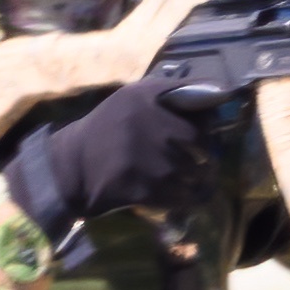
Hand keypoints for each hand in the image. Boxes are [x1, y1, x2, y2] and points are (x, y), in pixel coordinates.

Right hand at [0, 73, 217, 232]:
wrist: (73, 167)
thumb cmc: (106, 129)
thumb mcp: (133, 96)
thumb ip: (171, 90)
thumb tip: (217, 92)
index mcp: (150, 99)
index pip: (201, 111)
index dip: (208, 128)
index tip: (204, 135)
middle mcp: (155, 127)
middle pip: (203, 146)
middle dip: (204, 156)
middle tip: (198, 161)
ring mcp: (153, 162)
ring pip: (197, 175)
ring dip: (197, 180)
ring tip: (188, 179)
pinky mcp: (148, 191)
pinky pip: (185, 198)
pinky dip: (189, 199)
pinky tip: (184, 196)